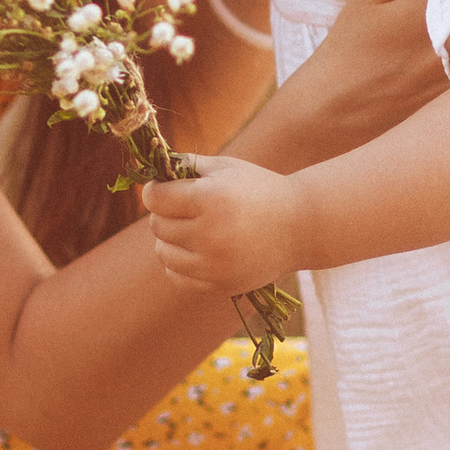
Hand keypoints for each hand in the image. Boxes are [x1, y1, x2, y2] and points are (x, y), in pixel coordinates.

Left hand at [139, 156, 305, 293]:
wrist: (301, 227)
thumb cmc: (260, 190)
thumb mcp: (226, 167)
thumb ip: (186, 164)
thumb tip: (148, 171)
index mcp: (211, 199)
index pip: (156, 199)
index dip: (155, 191)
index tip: (164, 189)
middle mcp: (211, 235)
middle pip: (157, 226)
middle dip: (165, 213)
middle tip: (185, 207)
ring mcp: (215, 265)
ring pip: (163, 253)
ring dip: (170, 239)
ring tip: (191, 228)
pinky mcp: (219, 286)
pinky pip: (176, 276)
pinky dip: (179, 263)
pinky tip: (197, 249)